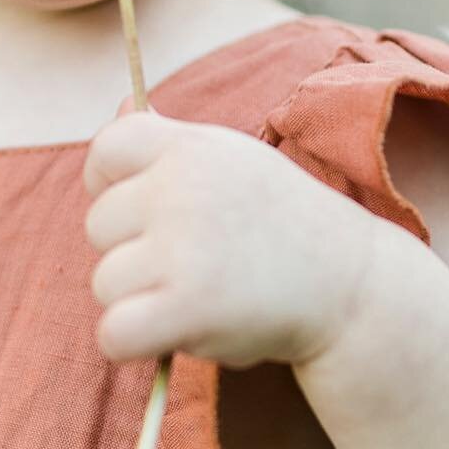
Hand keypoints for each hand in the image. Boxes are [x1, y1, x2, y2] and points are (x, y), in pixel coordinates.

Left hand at [83, 95, 379, 368]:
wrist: (351, 286)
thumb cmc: (281, 223)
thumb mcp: (233, 162)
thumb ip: (172, 142)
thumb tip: (120, 105)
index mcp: (192, 146)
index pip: (106, 147)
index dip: (108, 182)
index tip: (141, 210)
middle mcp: (182, 188)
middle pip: (98, 224)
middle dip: (133, 250)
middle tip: (194, 261)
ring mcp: (182, 247)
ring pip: (105, 282)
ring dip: (139, 299)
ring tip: (198, 294)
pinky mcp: (186, 306)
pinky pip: (112, 334)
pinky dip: (132, 344)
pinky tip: (171, 334)